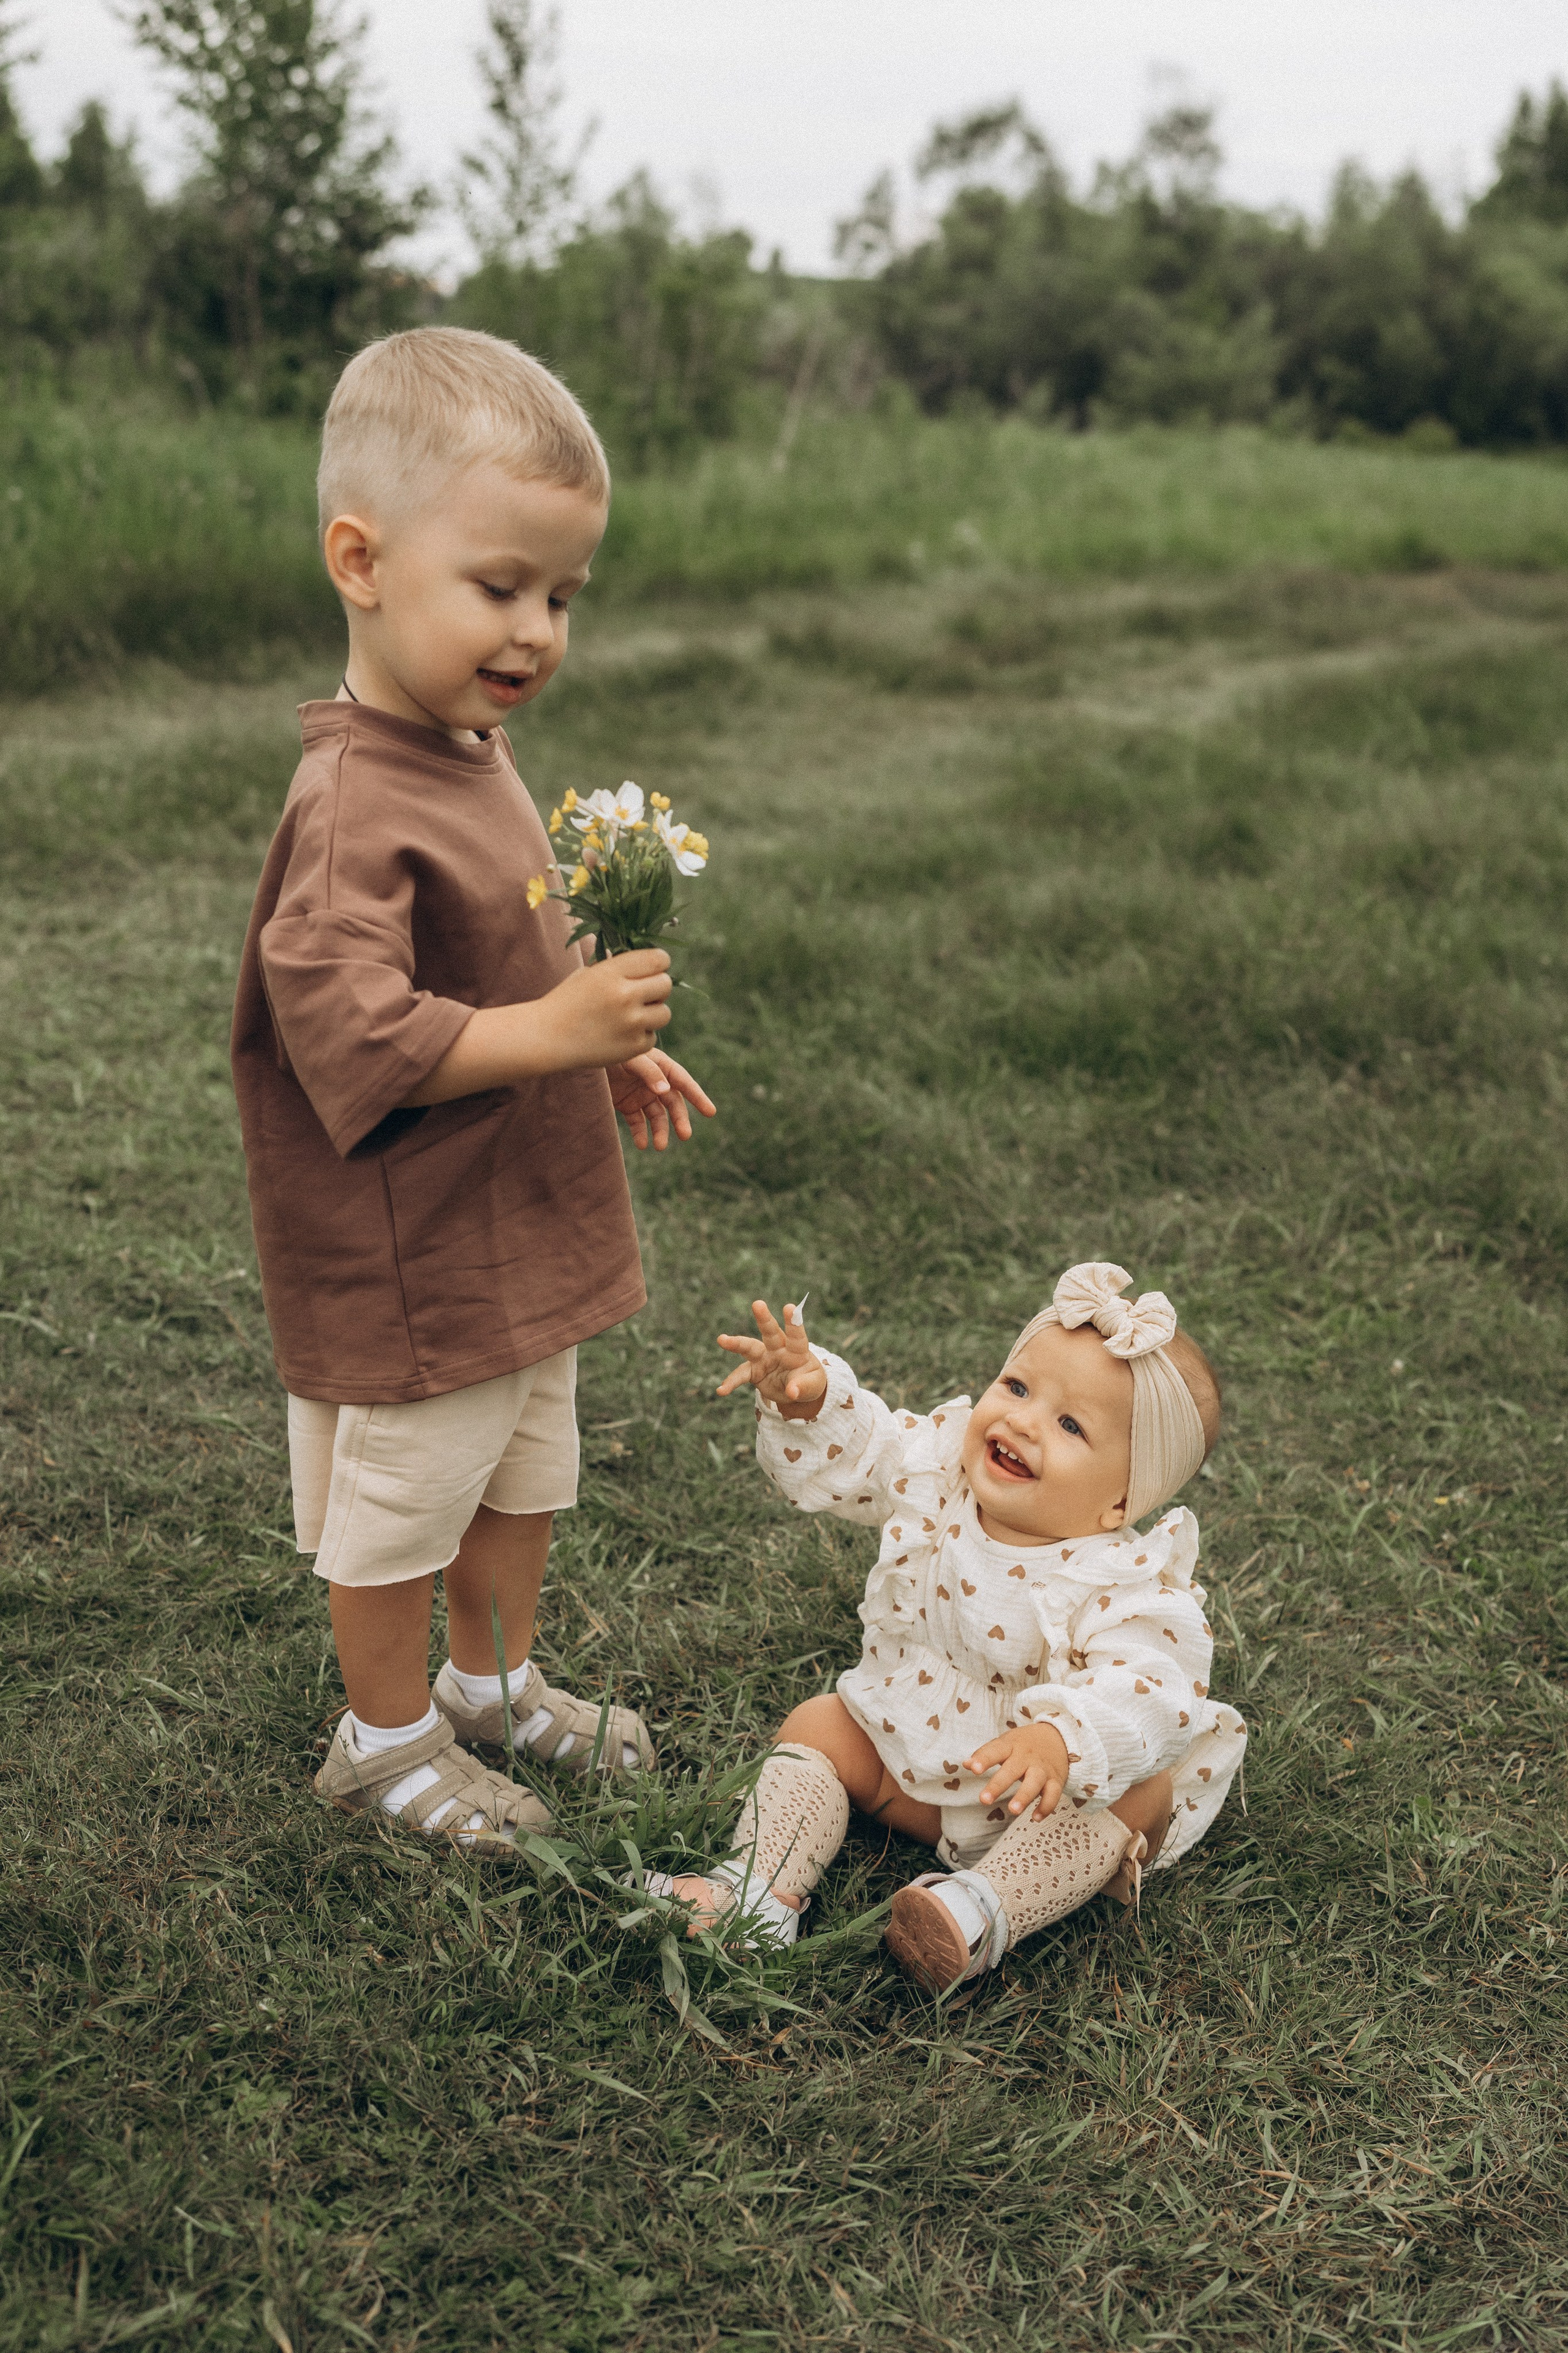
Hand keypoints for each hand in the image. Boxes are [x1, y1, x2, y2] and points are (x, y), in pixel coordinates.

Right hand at [536, 947, 673, 1068]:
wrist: (546, 1037)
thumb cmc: (567, 1001)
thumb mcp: (589, 974)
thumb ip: (620, 967)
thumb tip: (652, 962)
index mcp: (612, 972)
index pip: (659, 959)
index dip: (659, 963)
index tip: (651, 970)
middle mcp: (625, 996)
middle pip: (665, 984)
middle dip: (655, 988)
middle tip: (639, 995)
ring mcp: (631, 1023)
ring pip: (665, 1012)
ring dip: (652, 1013)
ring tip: (631, 1016)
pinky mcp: (633, 1047)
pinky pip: (653, 1037)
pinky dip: (641, 1036)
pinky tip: (621, 1034)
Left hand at [609, 1050, 715, 1150]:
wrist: (585, 1060)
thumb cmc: (611, 1053)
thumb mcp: (631, 1059)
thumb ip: (649, 1072)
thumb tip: (666, 1091)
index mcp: (661, 1065)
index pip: (683, 1082)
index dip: (697, 1096)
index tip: (710, 1112)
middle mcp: (654, 1082)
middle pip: (672, 1103)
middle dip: (680, 1119)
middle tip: (685, 1135)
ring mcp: (641, 1095)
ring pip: (657, 1116)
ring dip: (660, 1131)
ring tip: (659, 1146)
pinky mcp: (627, 1105)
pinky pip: (638, 1122)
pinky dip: (641, 1134)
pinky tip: (642, 1144)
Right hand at [715, 1299, 828, 1419]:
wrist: (796, 1391)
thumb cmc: (808, 1381)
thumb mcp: (812, 1386)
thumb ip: (803, 1386)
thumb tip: (791, 1392)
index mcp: (797, 1351)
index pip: (796, 1336)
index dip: (794, 1322)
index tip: (790, 1307)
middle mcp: (778, 1350)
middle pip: (770, 1332)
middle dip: (764, 1318)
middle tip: (758, 1304)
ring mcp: (763, 1358)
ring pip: (749, 1347)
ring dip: (736, 1343)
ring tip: (722, 1339)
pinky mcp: (753, 1371)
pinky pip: (740, 1375)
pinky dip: (731, 1382)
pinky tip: (722, 1390)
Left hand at [966, 1721, 1070, 1821]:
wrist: (1058, 1738)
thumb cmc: (1024, 1744)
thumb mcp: (1005, 1744)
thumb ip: (986, 1754)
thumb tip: (965, 1764)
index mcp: (1011, 1745)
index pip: (995, 1750)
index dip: (984, 1758)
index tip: (973, 1768)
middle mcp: (1026, 1756)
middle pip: (1012, 1770)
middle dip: (998, 1785)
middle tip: (984, 1800)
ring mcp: (1042, 1768)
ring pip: (1034, 1782)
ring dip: (1024, 1796)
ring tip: (1012, 1810)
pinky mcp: (1056, 1780)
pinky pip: (1053, 1794)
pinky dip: (1046, 1806)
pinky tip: (1036, 1817)